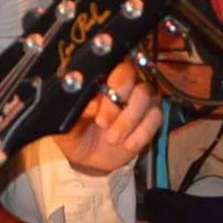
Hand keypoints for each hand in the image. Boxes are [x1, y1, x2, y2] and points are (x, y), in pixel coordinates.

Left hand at [59, 58, 160, 176]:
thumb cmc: (77, 133)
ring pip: (146, 94)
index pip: (109, 65)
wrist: (91, 157)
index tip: (94, 107)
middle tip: (102, 124)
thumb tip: (92, 105)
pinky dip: (141, 133)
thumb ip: (76, 112)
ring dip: (128, 120)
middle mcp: (123, 82)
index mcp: (99, 78)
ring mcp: (140, 97)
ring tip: (112, 139)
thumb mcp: (67, 126)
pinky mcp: (153, 114)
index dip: (105, 85)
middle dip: (115, 102)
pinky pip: (156, 116)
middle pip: (130, 74)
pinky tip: (127, 145)